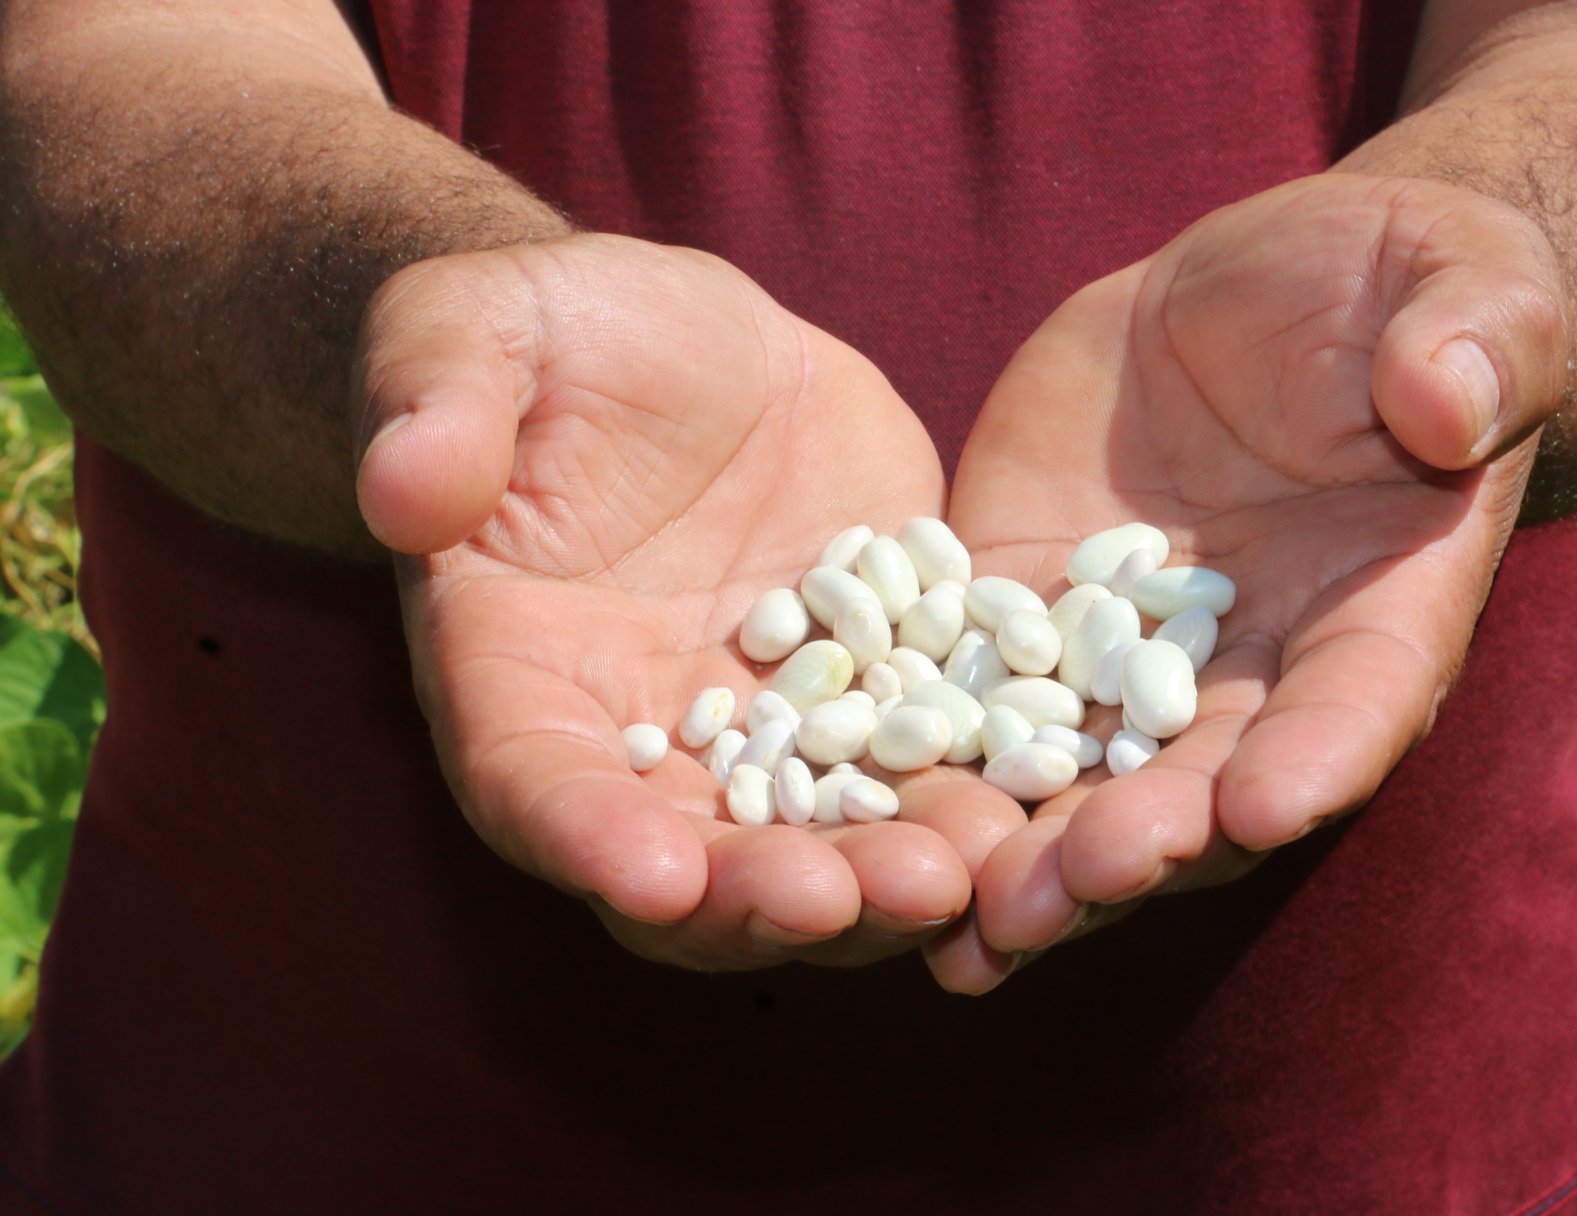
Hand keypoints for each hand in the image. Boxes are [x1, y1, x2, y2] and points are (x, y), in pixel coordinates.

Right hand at [351, 235, 1025, 970]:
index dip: (587, 839)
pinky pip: (924, 759)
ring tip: (964, 875)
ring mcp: (770, 724)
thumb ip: (434, 402)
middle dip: (763, 895)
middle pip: (693, 856)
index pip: (535, 784)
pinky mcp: (879, 683)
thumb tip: (402, 487)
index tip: (654, 879)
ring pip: (820, 838)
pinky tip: (1039, 805)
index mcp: (522, 676)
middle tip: (842, 901)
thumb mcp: (472, 331)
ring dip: (883, 877)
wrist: (680, 348)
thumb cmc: (544, 336)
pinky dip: (973, 793)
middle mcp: (646, 737)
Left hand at [932, 174, 1567, 990]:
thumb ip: (1477, 338)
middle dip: (1147, 840)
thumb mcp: (1459, 282)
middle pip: (1205, 781)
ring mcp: (1125, 652)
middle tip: (1081, 882)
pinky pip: (966, 693)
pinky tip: (866, 834)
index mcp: (1380, 606)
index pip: (1360, 699)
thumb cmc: (1399, 285)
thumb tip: (1451, 399)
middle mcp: (1253, 665)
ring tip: (974, 920)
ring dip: (1034, 853)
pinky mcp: (1019, 605)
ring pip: (1082, 775)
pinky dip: (929, 765)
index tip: (1261, 806)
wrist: (1260, 294)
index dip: (1317, 756)